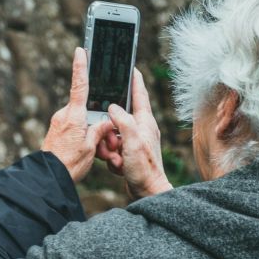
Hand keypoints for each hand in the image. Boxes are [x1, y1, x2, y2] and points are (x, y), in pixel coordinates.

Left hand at [41, 48, 116, 181]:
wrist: (48, 178)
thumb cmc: (69, 164)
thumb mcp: (90, 148)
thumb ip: (99, 131)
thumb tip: (105, 122)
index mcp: (74, 115)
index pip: (79, 85)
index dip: (80, 66)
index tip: (80, 50)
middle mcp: (64, 115)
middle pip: (86, 108)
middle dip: (97, 121)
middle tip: (103, 142)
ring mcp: (58, 123)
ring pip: (81, 120)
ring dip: (90, 132)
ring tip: (95, 152)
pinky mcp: (56, 131)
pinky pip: (73, 128)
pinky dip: (82, 137)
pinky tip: (86, 153)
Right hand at [99, 68, 171, 199]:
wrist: (148, 192)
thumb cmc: (144, 168)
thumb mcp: (132, 141)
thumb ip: (123, 121)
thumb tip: (113, 107)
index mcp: (145, 122)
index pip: (139, 94)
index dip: (134, 79)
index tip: (130, 66)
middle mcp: (141, 129)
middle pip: (119, 117)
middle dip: (109, 128)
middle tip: (111, 142)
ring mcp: (135, 141)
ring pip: (113, 134)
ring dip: (109, 146)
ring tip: (115, 158)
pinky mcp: (130, 153)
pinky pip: (113, 148)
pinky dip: (112, 157)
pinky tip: (117, 166)